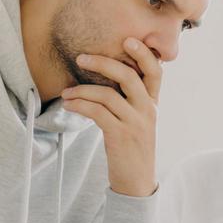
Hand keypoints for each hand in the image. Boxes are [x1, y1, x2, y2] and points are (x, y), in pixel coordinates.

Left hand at [62, 37, 160, 197]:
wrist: (136, 183)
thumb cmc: (132, 149)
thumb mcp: (137, 122)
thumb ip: (129, 101)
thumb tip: (105, 80)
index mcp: (153, 104)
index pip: (156, 72)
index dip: (144, 53)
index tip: (128, 39)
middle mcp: (148, 110)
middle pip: (129, 76)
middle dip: (104, 63)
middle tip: (82, 58)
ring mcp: (135, 123)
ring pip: (108, 94)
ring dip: (82, 89)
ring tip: (67, 92)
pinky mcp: (120, 136)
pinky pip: (97, 112)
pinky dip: (80, 105)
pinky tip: (70, 104)